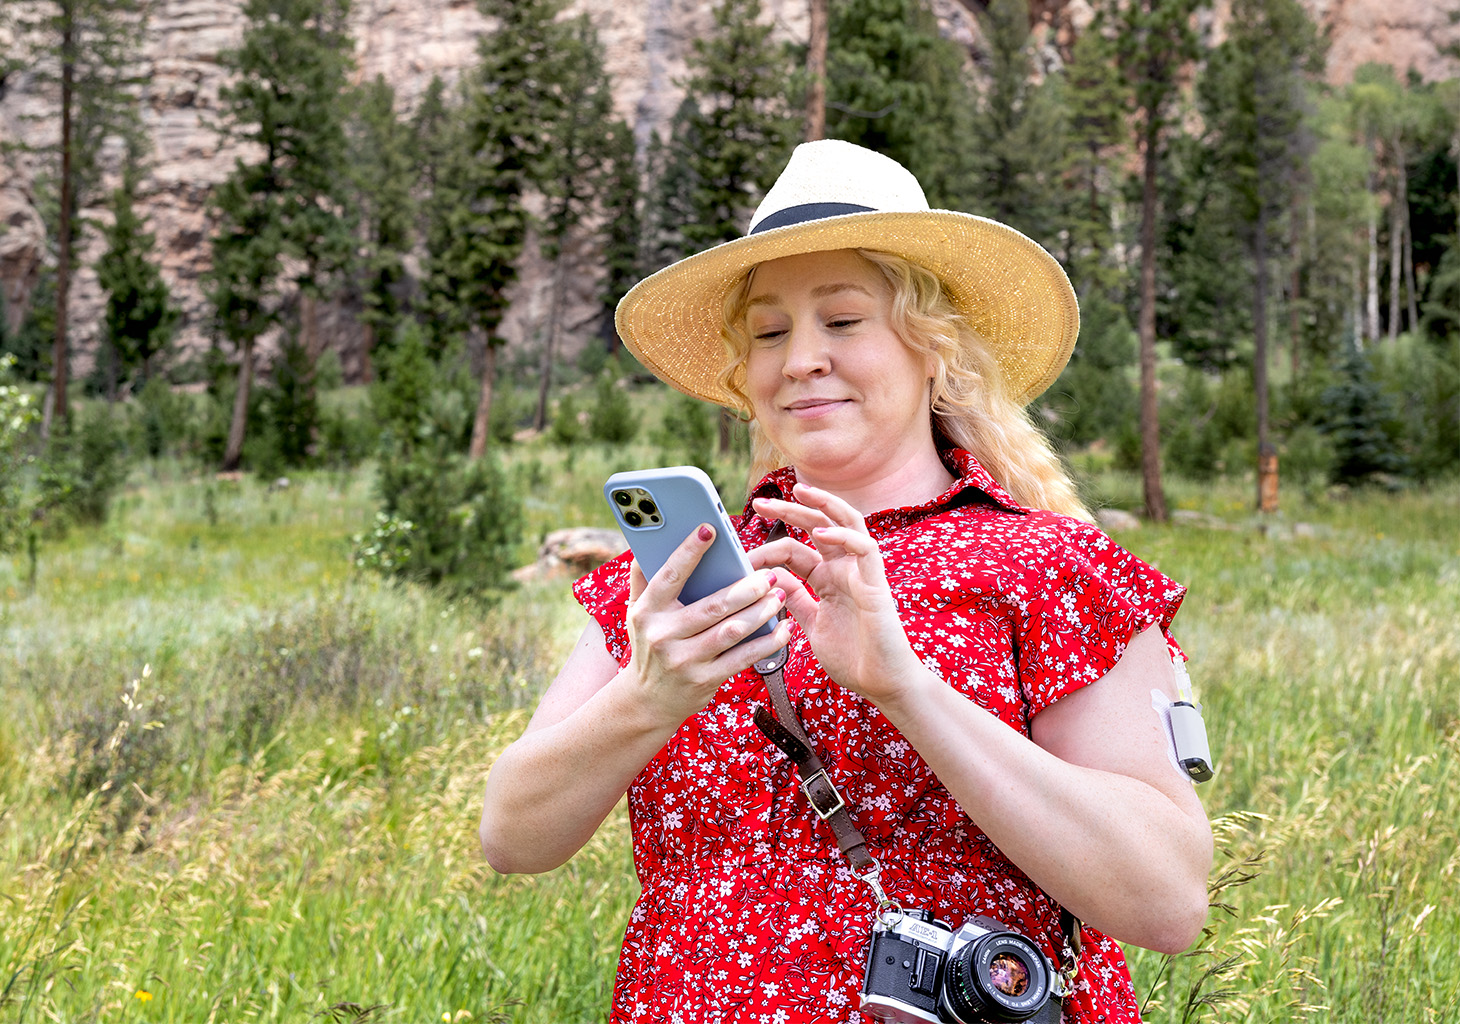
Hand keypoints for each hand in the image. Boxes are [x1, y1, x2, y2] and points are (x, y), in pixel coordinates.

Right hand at [623, 523, 791, 728]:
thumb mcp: (635, 612)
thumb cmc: (647, 645)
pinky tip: (783, 628)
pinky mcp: (705, 680)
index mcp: (647, 611)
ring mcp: (685, 660)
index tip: (710, 529)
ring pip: (733, 630)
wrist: (646, 701)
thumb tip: (648, 539)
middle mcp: (663, 636)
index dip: (689, 552)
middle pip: (713, 605)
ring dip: (761, 611)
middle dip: (746, 587)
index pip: (670, 576)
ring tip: (779, 594)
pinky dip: (767, 642)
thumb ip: (643, 578)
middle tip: (768, 574)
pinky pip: (743, 657)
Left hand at [749, 483, 925, 704]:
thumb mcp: (811, 624)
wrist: (882, 683)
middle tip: (759, 502)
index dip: (768, 547)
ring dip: (822, 505)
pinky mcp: (876, 582)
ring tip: (798, 492)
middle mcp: (844, 569)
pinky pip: (863, 547)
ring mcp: (861, 573)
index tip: (742, 554)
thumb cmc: (852, 657)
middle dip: (789, 511)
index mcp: (827, 579)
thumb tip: (770, 579)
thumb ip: (794, 600)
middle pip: (817, 526)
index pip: (795, 550)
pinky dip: (843, 535)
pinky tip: (822, 532)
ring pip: (846, 523)